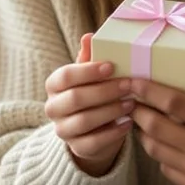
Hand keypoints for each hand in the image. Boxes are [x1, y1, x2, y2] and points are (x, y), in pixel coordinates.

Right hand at [44, 34, 133, 176]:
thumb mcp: (91, 74)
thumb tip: (89, 36)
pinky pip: (93, 142)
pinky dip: (112, 133)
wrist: (93, 128)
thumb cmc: (94, 92)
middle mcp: (52, 108)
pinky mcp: (76, 148)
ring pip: (84, 121)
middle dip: (105, 91)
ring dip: (110, 111)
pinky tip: (128, 123)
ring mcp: (62, 130)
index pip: (66, 76)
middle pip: (76, 99)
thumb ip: (89, 57)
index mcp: (54, 85)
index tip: (111, 66)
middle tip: (128, 85)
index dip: (88, 71)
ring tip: (131, 103)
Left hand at [130, 51, 184, 184]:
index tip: (135, 81)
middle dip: (139, 112)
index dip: (149, 90)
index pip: (173, 102)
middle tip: (133, 100)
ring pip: (158, 152)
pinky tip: (170, 144)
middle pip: (156, 128)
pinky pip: (170, 171)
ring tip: (147, 121)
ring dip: (148, 135)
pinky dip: (164, 156)